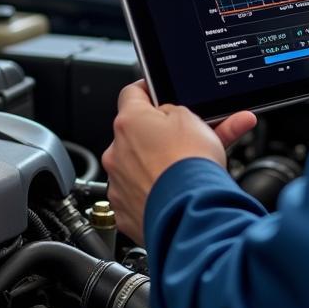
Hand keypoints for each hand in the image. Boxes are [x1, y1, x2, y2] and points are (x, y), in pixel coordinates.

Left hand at [101, 81, 256, 245]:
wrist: (190, 214)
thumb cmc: (190, 167)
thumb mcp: (193, 120)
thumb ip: (175, 112)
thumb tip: (170, 115)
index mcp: (130, 122)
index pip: (132, 94)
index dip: (148, 93)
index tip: (156, 95)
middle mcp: (116, 152)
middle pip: (135, 136)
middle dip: (156, 137)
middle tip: (182, 143)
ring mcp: (118, 183)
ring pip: (135, 167)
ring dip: (154, 167)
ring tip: (181, 174)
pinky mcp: (124, 211)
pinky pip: (137, 195)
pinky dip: (152, 194)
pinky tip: (172, 194)